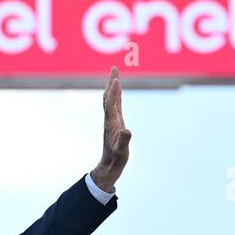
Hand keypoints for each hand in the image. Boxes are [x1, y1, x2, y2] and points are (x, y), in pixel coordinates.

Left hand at [89, 66, 130, 193]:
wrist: (109, 165)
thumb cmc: (116, 159)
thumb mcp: (121, 151)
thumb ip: (124, 141)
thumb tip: (127, 131)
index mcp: (111, 124)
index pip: (110, 104)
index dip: (113, 93)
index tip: (116, 80)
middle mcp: (110, 119)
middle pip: (108, 97)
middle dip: (111, 83)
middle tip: (114, 68)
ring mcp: (112, 120)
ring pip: (111, 99)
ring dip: (113, 86)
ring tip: (116, 74)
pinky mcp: (116, 122)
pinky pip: (116, 104)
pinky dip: (117, 95)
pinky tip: (118, 90)